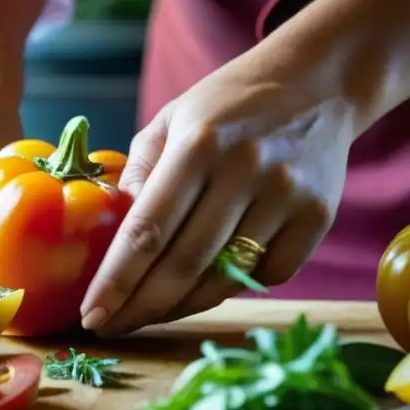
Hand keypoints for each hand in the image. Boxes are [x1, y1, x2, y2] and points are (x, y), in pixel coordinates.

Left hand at [80, 63, 356, 334]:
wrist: (317, 82)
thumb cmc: (228, 105)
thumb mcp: (172, 120)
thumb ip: (138, 172)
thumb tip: (112, 234)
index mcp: (198, 144)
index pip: (148, 229)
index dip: (116, 280)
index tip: (91, 314)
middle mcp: (244, 170)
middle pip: (184, 264)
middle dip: (141, 307)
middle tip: (112, 327)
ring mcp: (287, 196)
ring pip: (224, 278)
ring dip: (180, 307)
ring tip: (149, 314)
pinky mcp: (318, 217)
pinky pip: (267, 275)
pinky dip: (233, 287)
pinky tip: (207, 285)